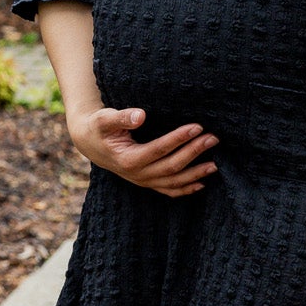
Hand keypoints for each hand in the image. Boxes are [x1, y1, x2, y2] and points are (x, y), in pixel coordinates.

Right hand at [69, 107, 216, 196]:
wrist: (90, 142)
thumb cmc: (98, 127)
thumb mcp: (104, 119)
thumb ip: (121, 118)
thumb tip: (141, 115)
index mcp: (127, 159)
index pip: (159, 149)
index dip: (179, 138)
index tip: (197, 126)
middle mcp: (137, 174)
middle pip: (171, 166)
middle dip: (194, 152)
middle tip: (214, 138)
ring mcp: (143, 181)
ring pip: (173, 182)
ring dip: (196, 173)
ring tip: (216, 164)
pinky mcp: (147, 182)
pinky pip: (168, 190)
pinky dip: (185, 189)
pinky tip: (202, 183)